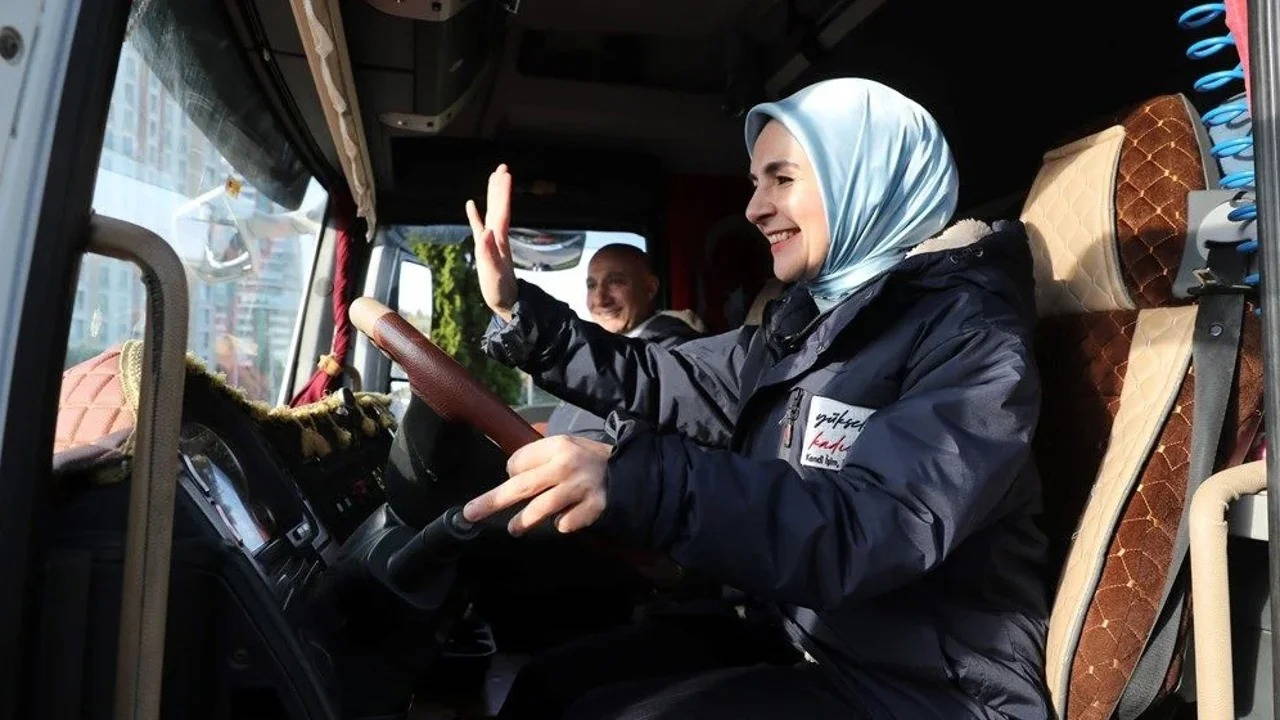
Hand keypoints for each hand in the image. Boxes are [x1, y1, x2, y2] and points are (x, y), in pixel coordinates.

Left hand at [463, 435, 610, 535]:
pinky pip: (567, 523)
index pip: (518, 463)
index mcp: (556, 446)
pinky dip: (562, 525)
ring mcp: (580, 487)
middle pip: (521, 486)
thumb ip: (538, 459)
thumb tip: (508, 476)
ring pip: (542, 508)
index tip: (517, 479)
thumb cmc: (586, 460)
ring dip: (524, 521)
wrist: (627, 470)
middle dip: (492, 501)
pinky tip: (564, 520)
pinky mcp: (594, 506)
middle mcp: (566, 465)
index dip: (513, 474)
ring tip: (514, 529)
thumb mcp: (563, 447)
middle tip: (471, 513)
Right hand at [466, 164, 517, 321]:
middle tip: (502, 167)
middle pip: (499, 207)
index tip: (504, 173)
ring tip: (492, 178)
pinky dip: (475, 214)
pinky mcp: (485, 247)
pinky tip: (471, 205)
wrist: (506, 301)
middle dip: (500, 187)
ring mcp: (491, 241)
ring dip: (492, 195)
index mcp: (499, 239)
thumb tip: (486, 232)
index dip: (502, 192)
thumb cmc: (500, 289)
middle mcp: (497, 236)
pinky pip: (479, 225)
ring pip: (492, 212)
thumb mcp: (493, 272)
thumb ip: (489, 252)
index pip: (502, 210)